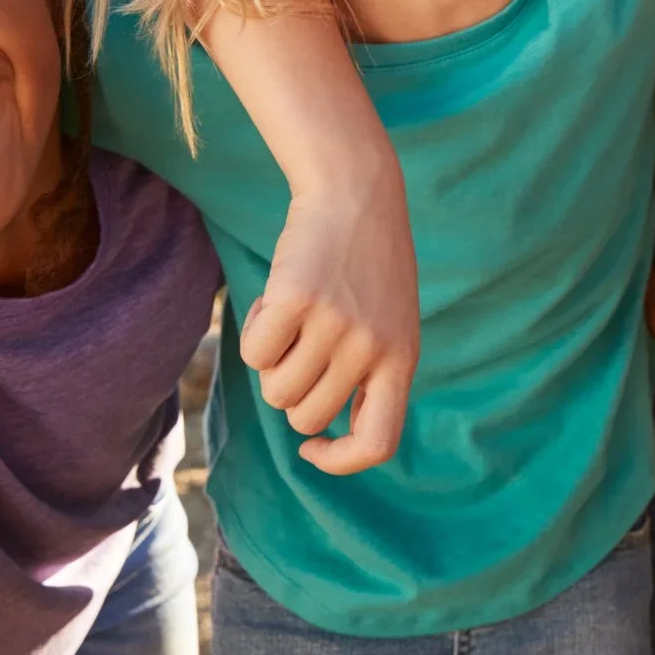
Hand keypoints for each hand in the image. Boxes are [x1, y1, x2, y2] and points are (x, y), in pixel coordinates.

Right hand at [243, 180, 419, 473]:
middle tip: (301, 345)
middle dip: (291, 391)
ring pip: (275, 389)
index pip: (377, 443)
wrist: (358, 194)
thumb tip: (317, 428)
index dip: (340, 460)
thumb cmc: (367, 266)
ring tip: (293, 318)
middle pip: (304, 416)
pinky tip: (275, 301)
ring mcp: (335, 326)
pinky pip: (252, 353)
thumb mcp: (390, 324)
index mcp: (401, 361)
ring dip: (271, 361)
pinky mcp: (297, 300)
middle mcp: (372, 349)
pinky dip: (253, 331)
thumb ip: (369, 375)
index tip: (313, 446)